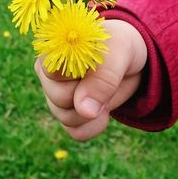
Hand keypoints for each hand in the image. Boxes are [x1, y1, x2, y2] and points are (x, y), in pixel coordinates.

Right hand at [34, 20, 146, 140]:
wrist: (129, 59)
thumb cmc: (118, 46)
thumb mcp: (119, 52)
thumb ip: (102, 78)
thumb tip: (84, 110)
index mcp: (54, 48)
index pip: (51, 69)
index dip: (76, 74)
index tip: (93, 65)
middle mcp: (47, 72)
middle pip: (59, 98)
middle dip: (88, 94)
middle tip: (105, 78)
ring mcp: (54, 94)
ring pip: (66, 117)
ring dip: (93, 111)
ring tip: (106, 92)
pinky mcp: (65, 113)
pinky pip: (76, 131)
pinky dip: (94, 125)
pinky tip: (104, 110)